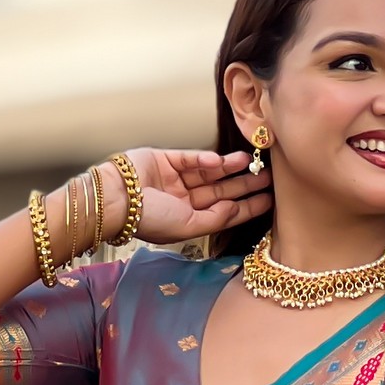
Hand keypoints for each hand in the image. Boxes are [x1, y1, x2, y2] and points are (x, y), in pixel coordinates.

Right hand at [113, 147, 272, 245]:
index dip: (246, 206)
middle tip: (267, 177)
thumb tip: (236, 209)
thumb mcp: (187, 226)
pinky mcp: (166, 159)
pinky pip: (190, 158)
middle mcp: (183, 200)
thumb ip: (214, 219)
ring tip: (251, 162)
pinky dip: (205, 159)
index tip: (269, 200)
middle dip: (243, 185)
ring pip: (209, 173)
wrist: (115, 198)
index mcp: (188, 220)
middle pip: (221, 191)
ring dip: (229, 168)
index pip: (224, 212)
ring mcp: (175, 179)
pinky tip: (220, 161)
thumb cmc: (149, 219)